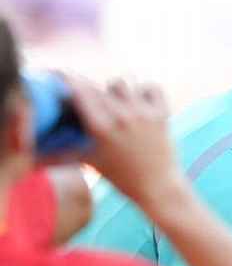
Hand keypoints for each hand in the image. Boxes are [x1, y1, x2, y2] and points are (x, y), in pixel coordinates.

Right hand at [67, 76, 184, 209]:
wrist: (158, 187)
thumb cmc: (120, 175)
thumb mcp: (87, 159)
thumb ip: (62, 147)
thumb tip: (35, 149)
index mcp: (100, 127)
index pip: (78, 90)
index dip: (68, 81)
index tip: (63, 79)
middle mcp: (121, 117)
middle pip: (98, 86)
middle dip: (93, 95)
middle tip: (98, 110)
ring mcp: (143, 113)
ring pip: (122, 82)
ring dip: (117, 91)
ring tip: (119, 108)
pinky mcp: (162, 114)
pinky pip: (151, 86)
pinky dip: (145, 91)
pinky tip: (141, 105)